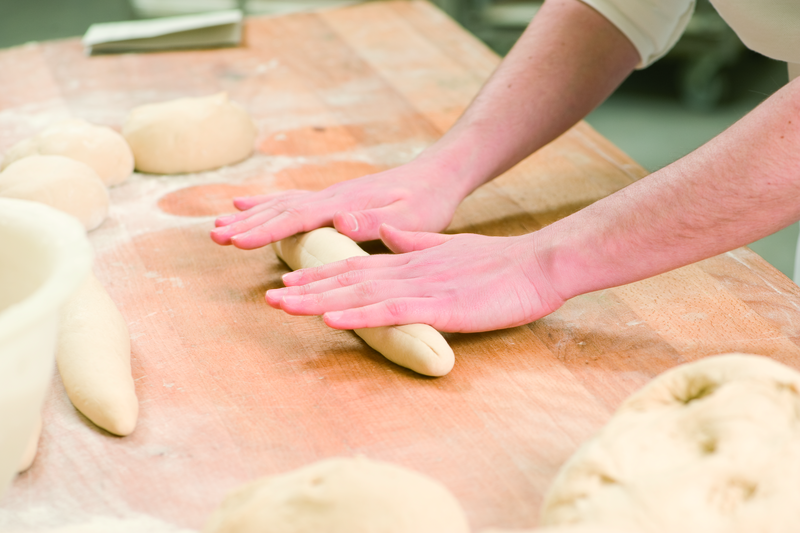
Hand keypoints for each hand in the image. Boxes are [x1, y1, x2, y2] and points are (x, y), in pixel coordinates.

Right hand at [210, 162, 463, 248]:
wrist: (436, 175)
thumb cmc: (428, 201)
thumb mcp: (412, 216)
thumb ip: (376, 220)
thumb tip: (340, 218)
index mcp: (345, 203)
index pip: (297, 217)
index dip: (265, 230)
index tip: (236, 241)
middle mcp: (331, 196)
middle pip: (280, 209)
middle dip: (246, 223)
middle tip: (214, 236)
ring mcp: (330, 195)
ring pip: (281, 204)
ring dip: (250, 215)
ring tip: (218, 225)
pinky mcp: (334, 198)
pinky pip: (291, 201)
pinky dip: (266, 204)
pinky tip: (248, 205)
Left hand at [265, 225, 565, 332]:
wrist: (536, 263)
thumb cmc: (497, 262)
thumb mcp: (447, 248)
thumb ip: (414, 241)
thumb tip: (387, 233)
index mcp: (409, 260)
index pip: (356, 267)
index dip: (321, 275)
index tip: (290, 282)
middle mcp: (406, 270)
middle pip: (348, 280)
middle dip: (307, 290)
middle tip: (269, 299)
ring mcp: (421, 287)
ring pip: (360, 294)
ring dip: (319, 300)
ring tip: (283, 306)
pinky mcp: (439, 305)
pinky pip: (391, 311)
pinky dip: (358, 315)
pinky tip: (331, 318)